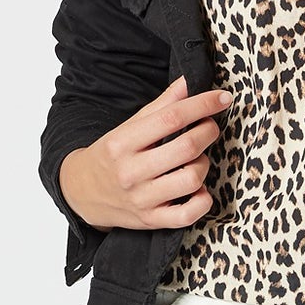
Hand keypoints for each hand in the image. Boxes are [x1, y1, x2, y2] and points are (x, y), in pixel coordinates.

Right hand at [58, 73, 232, 230]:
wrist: (81, 194)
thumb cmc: (110, 157)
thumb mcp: (127, 128)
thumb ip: (160, 106)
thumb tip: (188, 83)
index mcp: (123, 142)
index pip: (171, 117)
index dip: (203, 105)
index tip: (223, 98)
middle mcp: (130, 171)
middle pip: (186, 148)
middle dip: (208, 132)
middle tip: (210, 127)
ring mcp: (141, 199)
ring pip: (192, 179)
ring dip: (204, 164)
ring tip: (197, 159)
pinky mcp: (150, 221)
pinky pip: (188, 214)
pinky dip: (202, 201)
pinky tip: (198, 190)